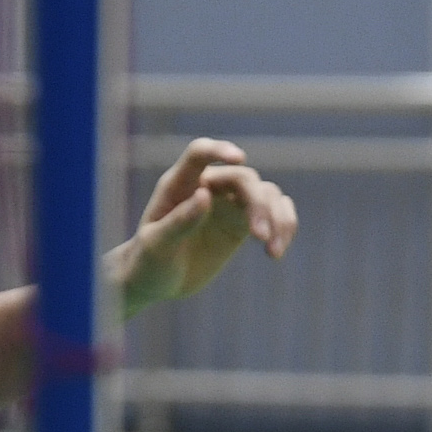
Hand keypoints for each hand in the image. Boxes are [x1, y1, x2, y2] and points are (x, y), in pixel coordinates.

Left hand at [110, 139, 297, 318]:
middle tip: (261, 236)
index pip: (200, 154)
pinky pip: (275, 214)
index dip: (219, 151)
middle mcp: (208, 187)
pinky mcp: (243, 224)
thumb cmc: (147, 260)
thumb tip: (205, 194)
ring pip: (266, 194)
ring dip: (277, 218)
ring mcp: (228, 204)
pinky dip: (284, 226)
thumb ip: (179, 221)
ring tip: (273, 251)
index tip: (239, 158)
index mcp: (179, 184)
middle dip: (257, 203)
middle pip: (243, 178)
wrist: (155, 281)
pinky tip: (276, 251)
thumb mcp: (157, 245)